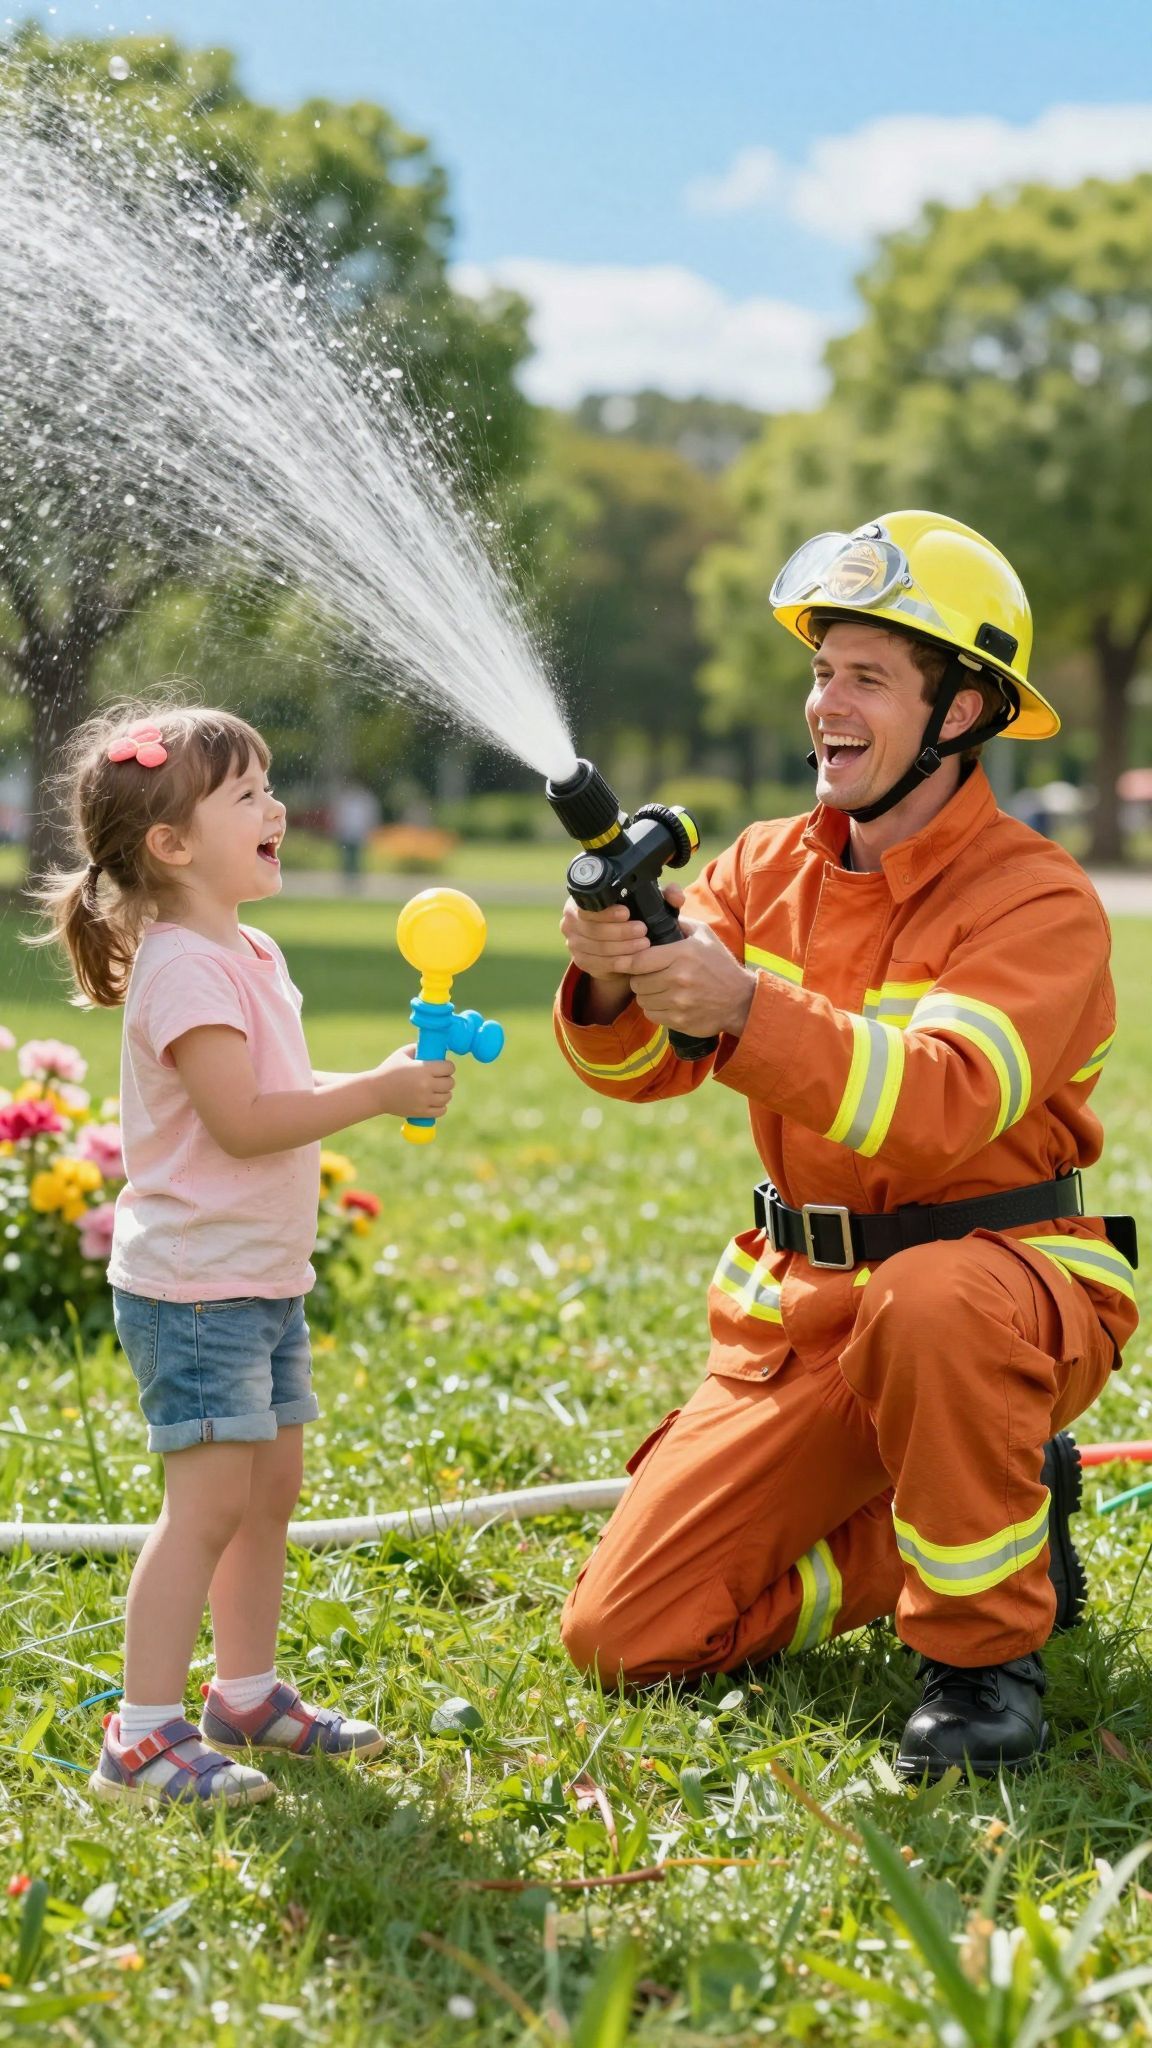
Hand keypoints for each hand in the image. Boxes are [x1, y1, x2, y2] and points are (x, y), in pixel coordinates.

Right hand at [374, 1045, 455, 1119]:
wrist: (375, 1092)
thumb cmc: (388, 1070)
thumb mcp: (402, 1054)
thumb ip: (418, 1048)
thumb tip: (433, 1046)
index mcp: (423, 1069)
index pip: (449, 1067)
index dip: (447, 1066)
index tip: (443, 1066)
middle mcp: (426, 1085)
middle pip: (450, 1082)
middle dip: (446, 1078)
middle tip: (440, 1078)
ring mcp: (424, 1100)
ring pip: (447, 1097)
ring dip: (444, 1092)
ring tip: (437, 1089)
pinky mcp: (421, 1112)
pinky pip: (441, 1111)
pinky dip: (441, 1106)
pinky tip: (435, 1101)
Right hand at [559, 896, 653, 991]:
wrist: (615, 941)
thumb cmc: (625, 916)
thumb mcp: (633, 902)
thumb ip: (647, 895)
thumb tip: (671, 894)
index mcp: (577, 904)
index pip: (587, 908)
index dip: (607, 912)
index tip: (627, 913)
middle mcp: (570, 924)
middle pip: (594, 930)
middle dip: (621, 931)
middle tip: (642, 930)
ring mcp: (574, 944)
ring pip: (599, 948)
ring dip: (624, 947)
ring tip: (644, 943)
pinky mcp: (581, 962)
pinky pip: (600, 964)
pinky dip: (619, 962)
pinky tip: (634, 959)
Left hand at [627, 917, 756, 1038]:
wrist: (740, 1000)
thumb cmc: (720, 965)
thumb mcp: (705, 936)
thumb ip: (680, 923)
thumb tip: (659, 911)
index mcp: (682, 954)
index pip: (639, 960)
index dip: (626, 961)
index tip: (623, 962)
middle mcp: (678, 978)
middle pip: (637, 981)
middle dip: (639, 978)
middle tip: (648, 976)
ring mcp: (679, 1002)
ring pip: (642, 999)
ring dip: (646, 994)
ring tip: (657, 989)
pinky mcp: (679, 1020)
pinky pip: (652, 1014)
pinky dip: (654, 1009)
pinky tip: (665, 1002)